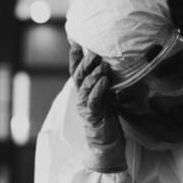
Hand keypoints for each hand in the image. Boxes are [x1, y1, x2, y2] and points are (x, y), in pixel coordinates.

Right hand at [70, 46, 126, 172]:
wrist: (106, 141)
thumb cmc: (106, 117)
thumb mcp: (105, 94)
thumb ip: (102, 80)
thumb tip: (107, 62)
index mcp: (83, 89)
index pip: (76, 69)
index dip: (75, 56)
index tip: (76, 41)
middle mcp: (81, 96)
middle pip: (79, 75)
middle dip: (85, 62)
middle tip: (94, 52)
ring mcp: (85, 105)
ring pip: (85, 86)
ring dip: (94, 75)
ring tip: (103, 66)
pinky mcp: (92, 114)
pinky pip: (94, 99)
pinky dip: (99, 89)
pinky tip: (105, 82)